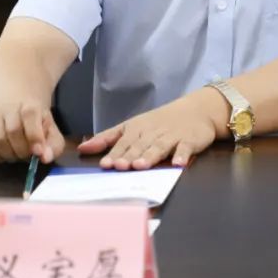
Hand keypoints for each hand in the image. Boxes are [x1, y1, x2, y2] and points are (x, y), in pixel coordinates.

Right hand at [0, 100, 63, 163]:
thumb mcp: (48, 121)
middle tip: (28, 156)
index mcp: (30, 103)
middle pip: (13, 132)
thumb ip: (53, 141)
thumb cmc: (32, 108)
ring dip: (9, 154)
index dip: (34, 136)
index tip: (38, 152)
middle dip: (22, 151)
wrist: (10, 84)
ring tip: (17, 155)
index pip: (30, 116)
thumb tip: (46, 158)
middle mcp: (8, 106)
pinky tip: (3, 153)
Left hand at [77, 90, 226, 169]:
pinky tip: (178, 164)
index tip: (105, 164)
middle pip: (140, 145)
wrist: (195, 110)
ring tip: (142, 165)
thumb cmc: (159, 122)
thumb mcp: (132, 126)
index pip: (124, 142)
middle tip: (120, 167)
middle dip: (130, 155)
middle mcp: (153, 132)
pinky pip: (185, 148)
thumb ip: (107, 138)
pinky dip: (182, 155)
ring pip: (159, 146)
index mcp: (137, 129)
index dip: (115, 152)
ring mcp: (171, 136)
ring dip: (151, 155)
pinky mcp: (189, 140)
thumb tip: (82, 147)